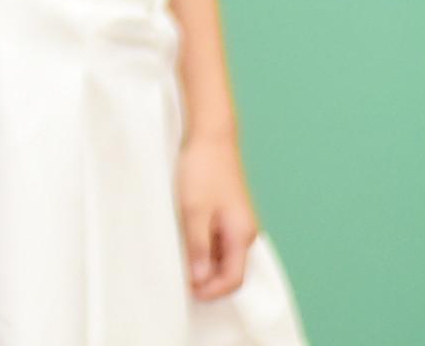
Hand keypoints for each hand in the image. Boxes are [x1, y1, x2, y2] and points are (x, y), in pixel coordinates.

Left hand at [177, 126, 256, 300]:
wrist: (210, 134)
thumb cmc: (202, 169)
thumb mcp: (194, 212)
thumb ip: (198, 248)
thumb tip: (200, 280)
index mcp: (241, 234)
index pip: (233, 279)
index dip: (211, 291)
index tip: (187, 291)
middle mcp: (244, 232)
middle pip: (230, 271)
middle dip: (207, 280)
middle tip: (180, 277)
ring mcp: (237, 223)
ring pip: (224, 257)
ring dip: (204, 264)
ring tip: (180, 259)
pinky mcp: (228, 214)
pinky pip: (219, 242)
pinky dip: (204, 249)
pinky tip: (186, 242)